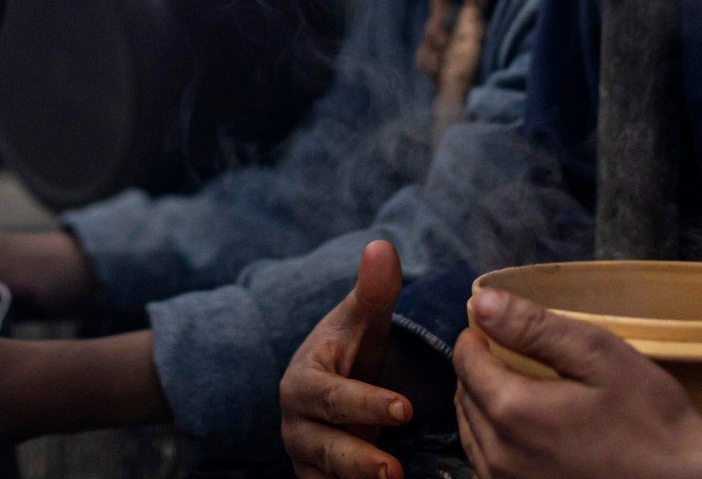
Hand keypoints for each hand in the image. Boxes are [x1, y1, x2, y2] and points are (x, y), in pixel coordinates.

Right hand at [282, 240, 413, 478]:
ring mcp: (304, 454)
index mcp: (302, 380)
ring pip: (325, 475)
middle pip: (324, 445)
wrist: (330, 383)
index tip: (405, 408)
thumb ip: (374, 290)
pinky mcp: (316, 478)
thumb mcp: (363, 321)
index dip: (365, 403)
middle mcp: (296, 421)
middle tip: (394, 471)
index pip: (331, 396)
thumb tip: (382, 245)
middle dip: (358, 460)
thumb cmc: (350, 349)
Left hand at [453, 287, 701, 478]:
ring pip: (473, 433)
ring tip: (523, 388)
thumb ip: (533, 327)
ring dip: (486, 405)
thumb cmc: (650, 419)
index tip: (502, 327)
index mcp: (511, 411)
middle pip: (465, 397)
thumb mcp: (598, 356)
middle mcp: (498, 455)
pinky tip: (530, 431)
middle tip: (516, 354)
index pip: (466, 360)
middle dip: (481, 369)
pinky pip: (490, 464)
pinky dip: (499, 440)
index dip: (480, 335)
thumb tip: (480, 302)